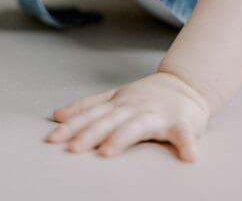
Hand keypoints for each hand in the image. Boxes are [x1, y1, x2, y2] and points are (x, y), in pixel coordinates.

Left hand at [46, 70, 209, 160]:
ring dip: (122, 138)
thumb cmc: (147, 96)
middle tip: (73, 147)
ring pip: (137, 126)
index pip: (91, 115)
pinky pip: (183, 135)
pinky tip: (188, 157)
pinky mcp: (181, 123)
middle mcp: (134, 107)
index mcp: (118, 103)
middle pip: (108, 120)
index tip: (53, 138)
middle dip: (90, 133)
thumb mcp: (115, 96)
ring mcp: (156, 114)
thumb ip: (89, 105)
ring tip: (107, 151)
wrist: (186, 85)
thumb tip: (58, 114)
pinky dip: (186, 145)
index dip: (72, 126)